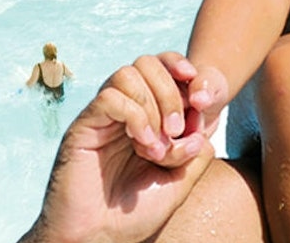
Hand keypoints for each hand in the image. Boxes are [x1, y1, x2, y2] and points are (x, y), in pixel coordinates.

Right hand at [20, 53, 222, 242]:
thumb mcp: (179, 183)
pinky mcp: (84, 127)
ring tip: (156, 145)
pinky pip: (110, 97)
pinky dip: (134, 115)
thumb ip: (196, 153)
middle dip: (172, 92)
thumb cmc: (133, 214)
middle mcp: (123, 110)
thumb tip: (205, 125)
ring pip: (128, 74)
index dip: (179, 67)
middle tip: (177, 130)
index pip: (161, 67)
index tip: (197, 86)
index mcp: (145, 116)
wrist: (96, 239)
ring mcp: (103, 117)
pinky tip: (141, 143)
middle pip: (148, 63)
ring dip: (153, 104)